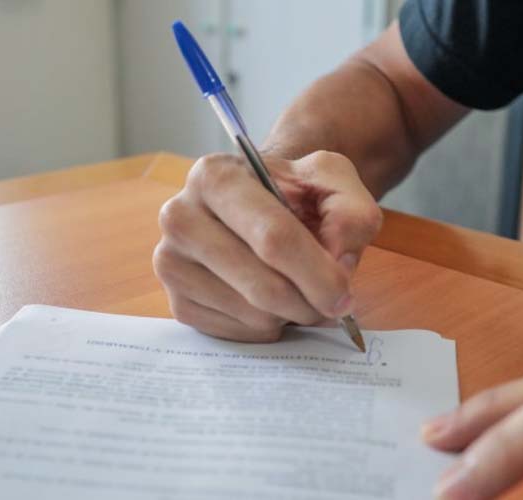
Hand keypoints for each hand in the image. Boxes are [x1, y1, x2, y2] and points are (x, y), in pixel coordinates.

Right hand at [153, 151, 381, 341]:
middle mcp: (180, 217)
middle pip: (261, 284)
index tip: (344, 294)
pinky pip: (235, 333)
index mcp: (215, 176)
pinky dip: (266, 327)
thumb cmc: (295, 194)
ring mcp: (171, 263)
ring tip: (300, 293)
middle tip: (331, 303)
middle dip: (308, 302)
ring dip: (290, 315)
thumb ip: (351, 213)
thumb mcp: (333, 182)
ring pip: (250, 314)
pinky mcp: (177, 301)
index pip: (273, 236)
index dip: (317, 273)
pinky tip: (272, 302)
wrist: (259, 206)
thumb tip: (338, 261)